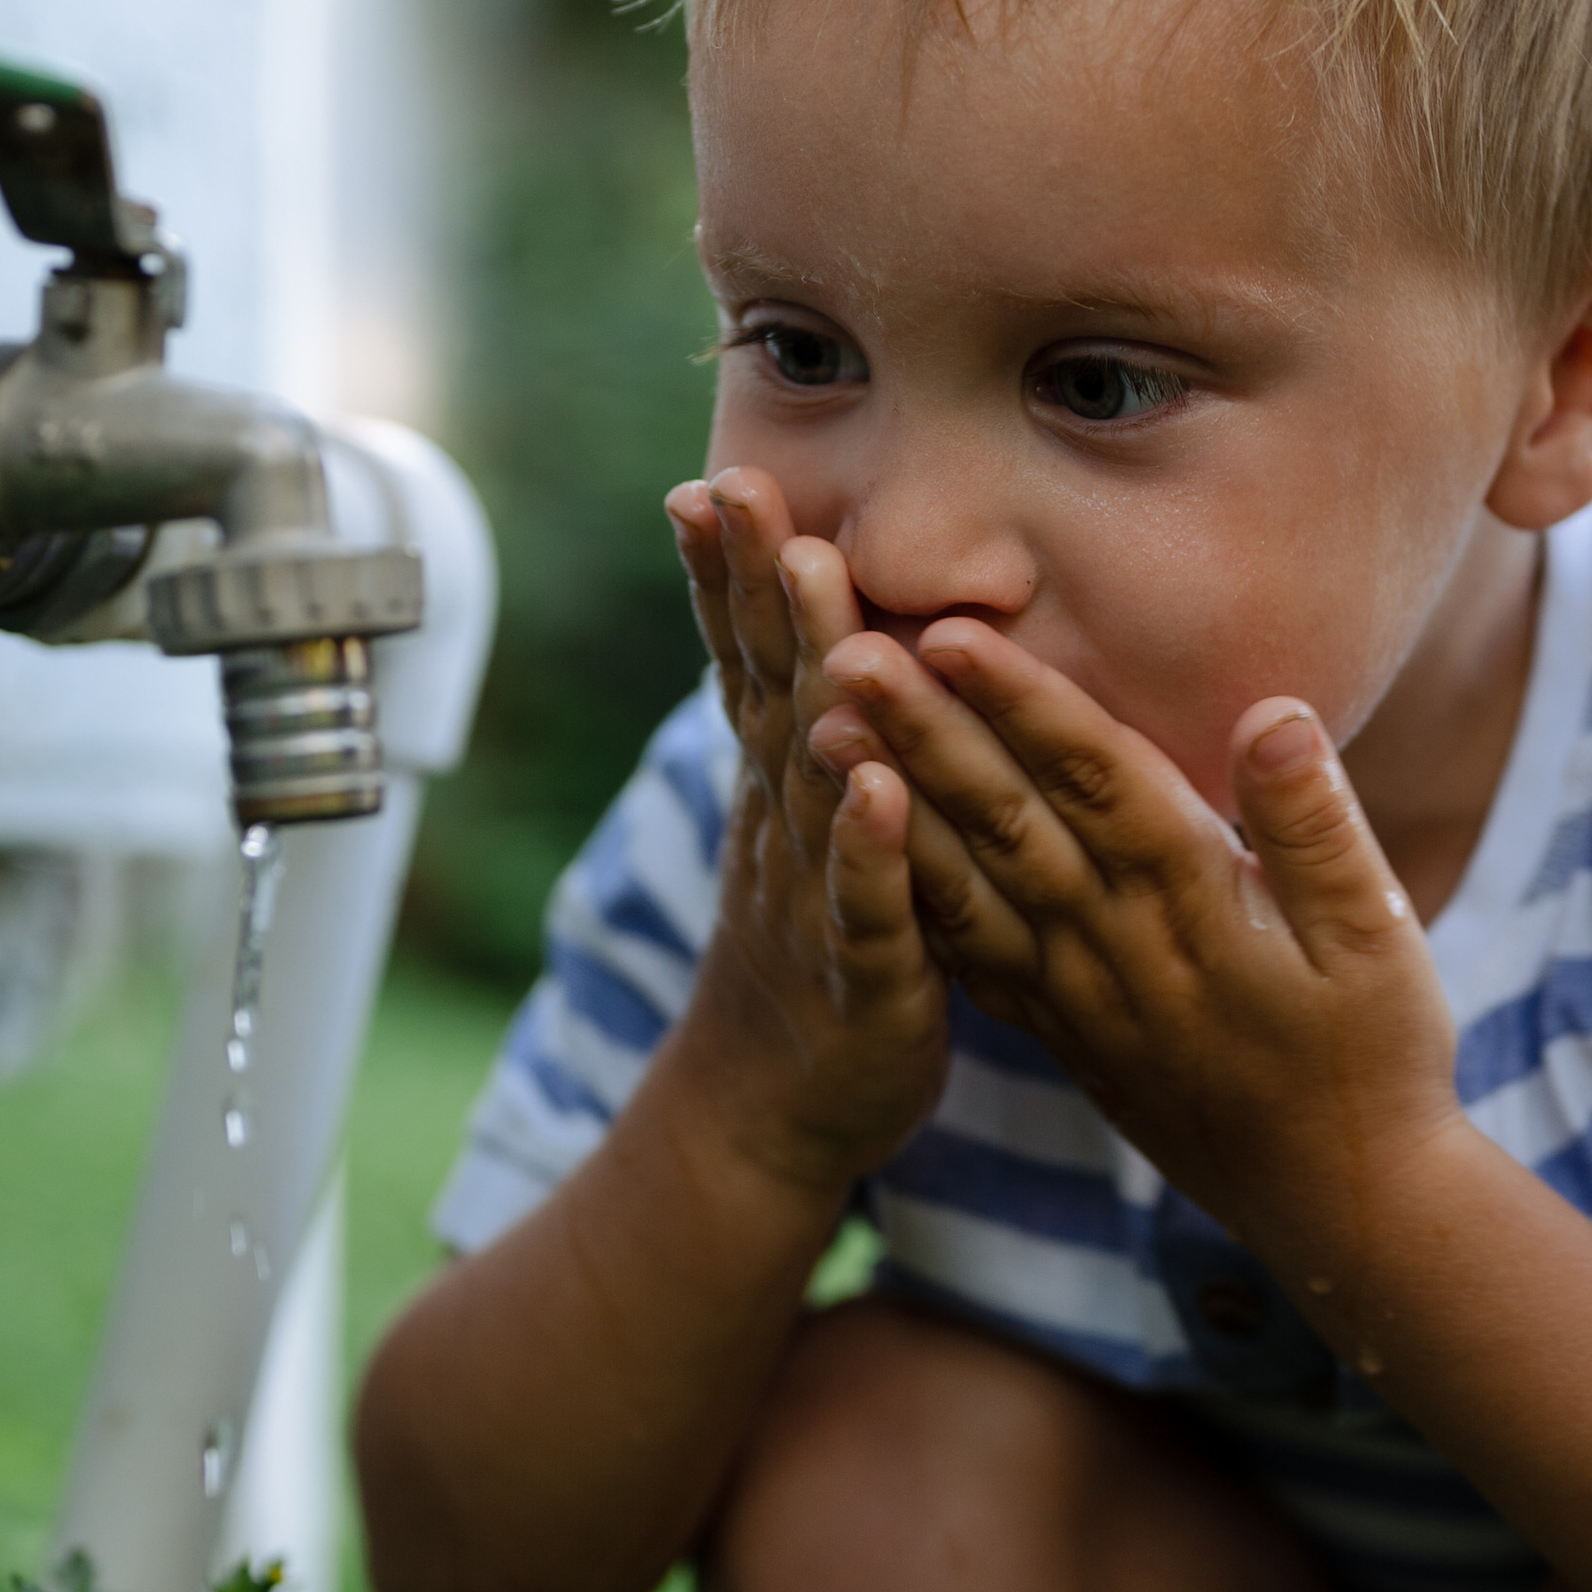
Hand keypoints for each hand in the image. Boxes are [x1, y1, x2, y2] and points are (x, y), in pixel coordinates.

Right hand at [665, 469, 954, 1196]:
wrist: (771, 1113)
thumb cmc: (809, 955)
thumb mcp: (800, 832)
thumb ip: (802, 730)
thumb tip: (796, 622)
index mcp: (780, 787)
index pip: (748, 662)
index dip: (730, 576)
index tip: (714, 478)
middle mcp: (785, 827)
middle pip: (770, 689)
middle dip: (756, 586)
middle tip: (742, 486)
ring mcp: (818, 897)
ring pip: (817, 774)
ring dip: (815, 675)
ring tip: (812, 584)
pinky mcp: (867, 976)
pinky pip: (870, 903)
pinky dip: (871, 847)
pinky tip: (877, 787)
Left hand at [811, 618, 1464, 1253]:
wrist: (1340, 1205)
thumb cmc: (1379, 1059)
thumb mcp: (1379, 939)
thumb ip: (1316, 825)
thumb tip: (1270, 710)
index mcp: (1196, 906)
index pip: (1094, 783)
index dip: (1021, 704)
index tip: (949, 632)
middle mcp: (1116, 948)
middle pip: (1006, 821)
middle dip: (922, 734)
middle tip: (841, 653)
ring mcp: (1078, 998)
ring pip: (968, 884)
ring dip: (893, 804)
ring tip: (819, 732)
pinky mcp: (1062, 1035)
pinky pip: (969, 959)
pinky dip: (910, 897)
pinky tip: (860, 847)